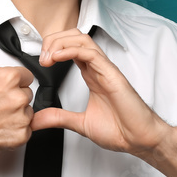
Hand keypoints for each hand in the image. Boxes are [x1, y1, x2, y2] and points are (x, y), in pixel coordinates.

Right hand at [0, 5, 35, 176]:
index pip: (24, 75)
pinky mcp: (17, 138)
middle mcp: (15, 99)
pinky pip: (26, 129)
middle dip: (12, 95)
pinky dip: (14, 129)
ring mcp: (17, 120)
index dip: (9, 79)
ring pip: (27, 110)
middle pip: (26, 92)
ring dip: (15, 112)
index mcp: (7, 78)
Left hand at [31, 29, 170, 155]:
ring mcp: (105, 69)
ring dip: (60, 43)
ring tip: (47, 57)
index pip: (70, 47)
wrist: (139, 140)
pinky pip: (91, 53)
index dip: (52, 48)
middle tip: (41, 57)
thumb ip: (58, 118)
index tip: (41, 62)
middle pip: (74, 37)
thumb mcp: (80, 123)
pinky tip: (57, 57)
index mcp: (91, 75)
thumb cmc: (121, 129)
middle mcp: (97, 68)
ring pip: (82, 39)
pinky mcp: (112, 75)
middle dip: (53, 40)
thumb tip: (36, 119)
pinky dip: (71, 50)